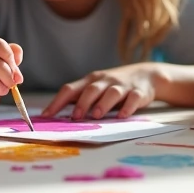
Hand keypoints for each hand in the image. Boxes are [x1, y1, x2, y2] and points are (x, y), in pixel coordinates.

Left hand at [41, 64, 156, 119]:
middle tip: (75, 117)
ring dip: (103, 104)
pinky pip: (133, 98)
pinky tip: (122, 116)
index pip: (70, 89)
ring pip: (112, 93)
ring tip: (97, 116)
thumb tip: (58, 116)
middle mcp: (104, 81)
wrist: (147, 75)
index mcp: (90, 81)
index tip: (46, 116)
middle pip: (90, 90)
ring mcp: (122, 85)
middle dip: (82, 103)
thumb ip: (81, 99)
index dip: (57, 102)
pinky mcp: (138, 91)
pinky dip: (128, 107)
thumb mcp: (96, 88)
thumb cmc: (114, 86)